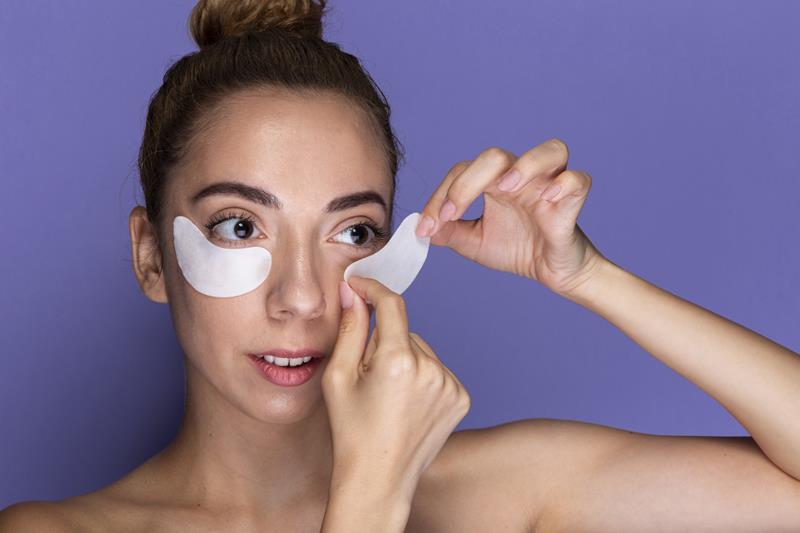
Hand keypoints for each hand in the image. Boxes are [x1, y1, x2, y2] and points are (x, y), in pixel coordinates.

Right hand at [321, 276, 470, 503]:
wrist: (379, 478)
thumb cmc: (351, 430)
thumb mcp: (338, 377)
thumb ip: (349, 328)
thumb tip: (352, 292)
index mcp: (397, 361)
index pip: (391, 304)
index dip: (373, 289)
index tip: (358, 285)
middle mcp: (431, 369)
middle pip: (404, 331)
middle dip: (384, 342)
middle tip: (367, 376)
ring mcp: (450, 384)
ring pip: (421, 350)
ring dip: (404, 359)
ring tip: (388, 395)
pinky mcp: (461, 397)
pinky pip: (437, 370)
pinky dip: (422, 377)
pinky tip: (407, 403)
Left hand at [416, 138, 606, 296]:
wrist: (553, 272)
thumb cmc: (518, 249)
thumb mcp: (473, 243)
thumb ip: (448, 232)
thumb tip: (422, 226)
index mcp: (494, 182)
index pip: (462, 172)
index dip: (441, 196)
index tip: (429, 227)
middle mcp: (521, 177)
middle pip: (495, 156)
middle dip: (467, 183)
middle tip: (452, 214)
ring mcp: (549, 185)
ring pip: (549, 150)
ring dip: (524, 165)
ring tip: (505, 188)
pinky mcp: (572, 202)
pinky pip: (577, 180)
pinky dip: (564, 185)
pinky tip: (547, 200)